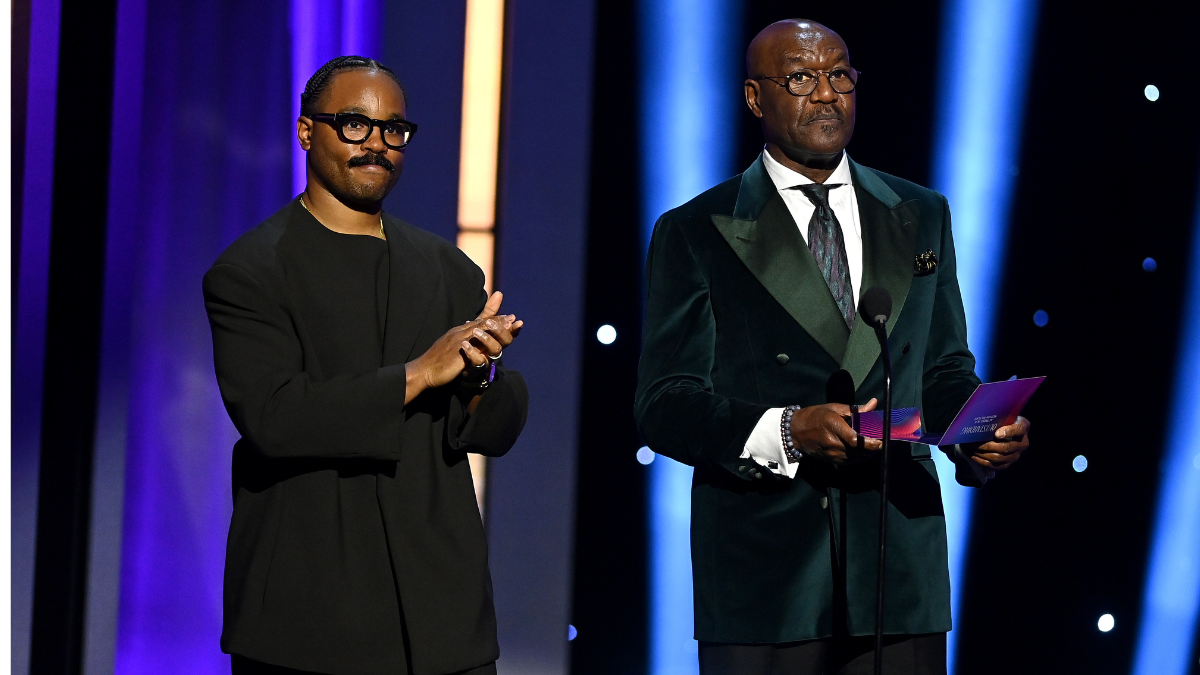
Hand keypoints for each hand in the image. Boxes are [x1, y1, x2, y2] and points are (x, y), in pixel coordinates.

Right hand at [404, 292, 523, 402]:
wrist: (423, 371)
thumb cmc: (438, 361)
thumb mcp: (454, 348)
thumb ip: (467, 343)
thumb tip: (477, 343)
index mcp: (459, 332)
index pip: (480, 322)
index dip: (495, 318)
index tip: (510, 317)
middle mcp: (459, 334)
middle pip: (482, 324)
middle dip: (499, 320)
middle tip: (513, 319)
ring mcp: (458, 342)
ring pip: (480, 332)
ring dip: (495, 328)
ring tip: (508, 326)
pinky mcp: (457, 354)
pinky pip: (473, 349)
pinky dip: (484, 345)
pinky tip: (494, 346)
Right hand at [788, 398, 882, 464]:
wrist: (795, 431)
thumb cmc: (815, 416)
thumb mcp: (833, 408)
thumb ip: (855, 409)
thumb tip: (874, 404)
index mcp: (833, 426)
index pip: (854, 439)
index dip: (869, 443)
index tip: (881, 441)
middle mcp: (833, 443)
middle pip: (858, 451)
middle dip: (873, 448)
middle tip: (885, 441)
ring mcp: (832, 454)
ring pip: (856, 458)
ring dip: (868, 454)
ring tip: (876, 446)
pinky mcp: (831, 460)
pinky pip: (850, 461)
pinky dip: (860, 457)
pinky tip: (864, 450)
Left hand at [964, 416, 1030, 476]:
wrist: (1003, 430)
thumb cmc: (1001, 420)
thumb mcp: (1001, 414)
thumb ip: (996, 416)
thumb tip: (979, 416)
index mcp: (1023, 426)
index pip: (1019, 429)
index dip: (1009, 432)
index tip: (996, 433)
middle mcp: (1023, 443)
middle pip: (1006, 447)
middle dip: (987, 445)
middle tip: (973, 442)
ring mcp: (1016, 455)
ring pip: (999, 457)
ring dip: (982, 454)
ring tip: (970, 448)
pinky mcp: (1008, 464)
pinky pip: (995, 466)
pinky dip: (982, 461)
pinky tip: (973, 455)